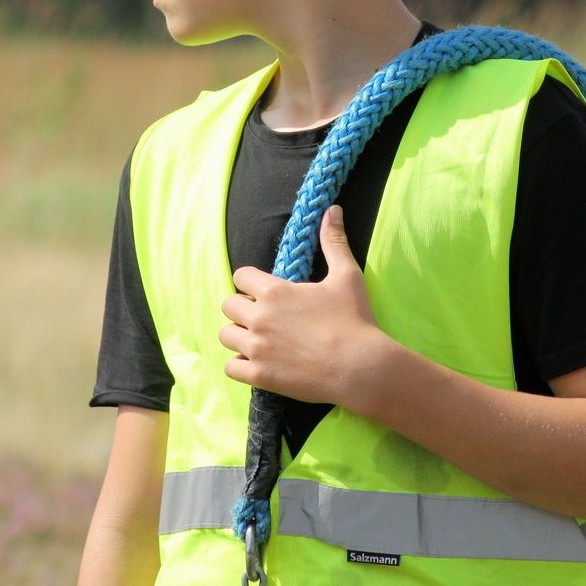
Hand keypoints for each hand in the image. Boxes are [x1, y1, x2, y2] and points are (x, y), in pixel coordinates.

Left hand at [218, 205, 390, 407]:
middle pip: (228, 305)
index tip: (265, 291)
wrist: (361, 367)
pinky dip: (240, 365)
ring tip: (258, 339)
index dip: (251, 282)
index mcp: (274, 291)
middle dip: (242, 308)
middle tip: (264, 316)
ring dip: (239, 335)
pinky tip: (259, 362)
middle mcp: (259, 317)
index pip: (240, 277)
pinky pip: (231, 367)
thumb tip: (332, 209)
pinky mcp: (260, 375)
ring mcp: (257, 348)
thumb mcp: (346, 276)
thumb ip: (334, 242)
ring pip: (225, 335)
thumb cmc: (354, 319)